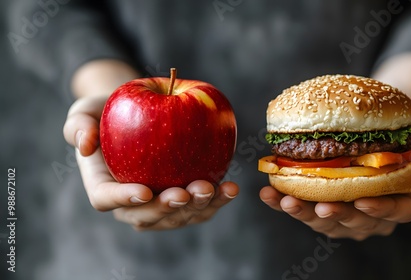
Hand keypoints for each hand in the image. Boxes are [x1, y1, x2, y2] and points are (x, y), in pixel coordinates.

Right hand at [63, 95, 238, 230]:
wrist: (136, 114)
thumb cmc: (107, 111)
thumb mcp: (85, 110)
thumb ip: (78, 124)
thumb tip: (85, 145)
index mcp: (102, 184)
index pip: (107, 199)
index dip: (124, 199)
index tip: (145, 190)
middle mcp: (130, 201)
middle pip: (146, 216)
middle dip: (168, 209)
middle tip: (187, 192)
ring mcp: (158, 203)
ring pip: (176, 217)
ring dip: (197, 208)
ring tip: (216, 190)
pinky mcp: (183, 198)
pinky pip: (199, 207)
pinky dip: (216, 200)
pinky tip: (231, 187)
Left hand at [260, 105, 410, 239]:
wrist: (385, 122)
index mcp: (406, 198)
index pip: (397, 212)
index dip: (380, 211)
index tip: (362, 201)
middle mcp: (376, 211)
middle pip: (355, 223)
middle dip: (334, 216)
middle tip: (317, 206)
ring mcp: (349, 210)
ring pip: (326, 221)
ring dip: (303, 212)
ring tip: (283, 199)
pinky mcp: (326, 200)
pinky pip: (306, 206)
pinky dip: (285, 201)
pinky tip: (269, 193)